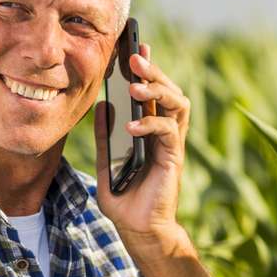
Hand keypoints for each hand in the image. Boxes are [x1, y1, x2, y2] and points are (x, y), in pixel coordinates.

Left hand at [93, 42, 192, 258]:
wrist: (137, 230)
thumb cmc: (124, 200)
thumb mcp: (105, 164)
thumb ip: (104, 137)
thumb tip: (101, 106)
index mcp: (149, 130)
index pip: (150, 92)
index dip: (145, 68)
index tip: (133, 46)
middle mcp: (163, 132)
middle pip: (167, 90)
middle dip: (152, 70)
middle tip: (134, 56)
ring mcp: (171, 144)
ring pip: (176, 103)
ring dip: (157, 90)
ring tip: (135, 85)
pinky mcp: (173, 158)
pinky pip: (168, 132)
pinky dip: (151, 124)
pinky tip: (132, 126)